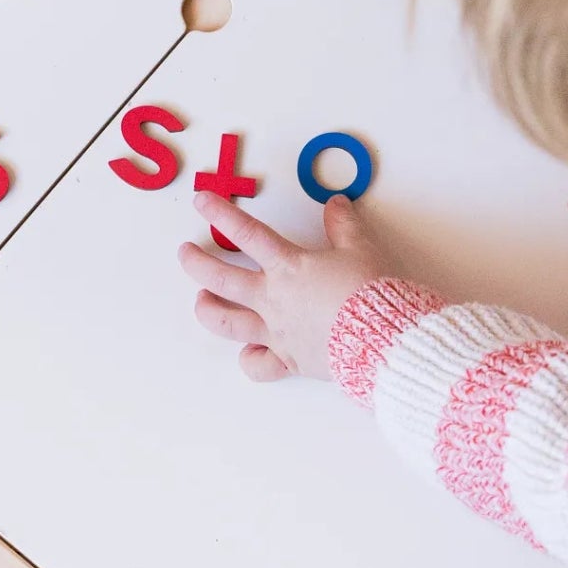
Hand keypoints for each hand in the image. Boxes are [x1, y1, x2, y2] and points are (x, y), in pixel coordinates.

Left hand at [178, 189, 393, 381]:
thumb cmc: (371, 292)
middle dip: (196, 263)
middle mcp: (273, 299)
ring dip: (208, 310)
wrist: (384, 338)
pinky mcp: (288, 360)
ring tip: (200, 300)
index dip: (221, 213)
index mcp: (288, 267)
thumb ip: (342, 224)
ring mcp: (276, 332)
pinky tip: (248, 350)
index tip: (201, 202)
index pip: (247, 233)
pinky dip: (250, 358)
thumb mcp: (359, 248)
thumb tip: (336, 203)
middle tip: (184, 252)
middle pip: (221, 279)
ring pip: (227, 322)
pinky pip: (257, 365)